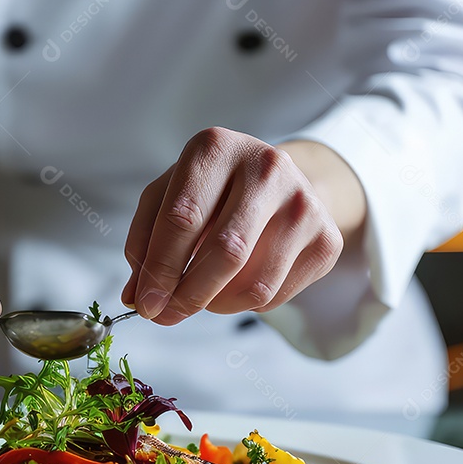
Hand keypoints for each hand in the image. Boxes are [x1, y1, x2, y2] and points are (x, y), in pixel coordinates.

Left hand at [121, 127, 348, 325]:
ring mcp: (304, 201)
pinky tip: (234, 286)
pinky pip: (278, 295)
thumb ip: (145, 243)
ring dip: (217, 305)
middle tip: (166, 316)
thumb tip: (136, 296)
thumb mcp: (169, 197)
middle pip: (226, 251)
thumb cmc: (211, 190)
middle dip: (188, 295)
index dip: (160, 268)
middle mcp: (266, 167)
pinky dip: (245, 304)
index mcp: (217, 147)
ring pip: (255, 283)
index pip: (183, 217)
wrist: (277, 182)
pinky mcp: (327, 237)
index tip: (146, 303)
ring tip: (200, 299)